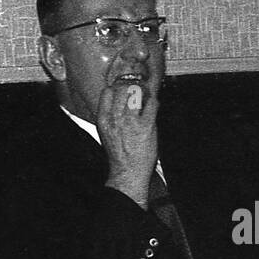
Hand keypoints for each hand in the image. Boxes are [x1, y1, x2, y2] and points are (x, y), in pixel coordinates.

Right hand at [99, 83, 158, 207]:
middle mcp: (116, 118)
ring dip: (144, 91)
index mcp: (104, 119)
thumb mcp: (107, 132)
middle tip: (138, 90)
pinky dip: (154, 102)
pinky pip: (152, 104)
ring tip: (146, 96)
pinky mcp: (147, 126)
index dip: (117, 87)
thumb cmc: (119, 154)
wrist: (128, 172)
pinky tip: (153, 106)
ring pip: (137, 92)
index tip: (124, 88)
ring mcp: (132, 121)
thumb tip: (119, 100)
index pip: (108, 92)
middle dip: (131, 86)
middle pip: (122, 88)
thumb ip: (111, 115)